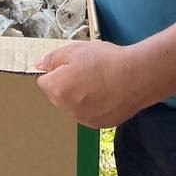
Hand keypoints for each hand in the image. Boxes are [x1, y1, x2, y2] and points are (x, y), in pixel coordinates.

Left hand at [36, 41, 157, 127]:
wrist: (137, 76)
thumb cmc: (104, 60)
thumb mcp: (74, 50)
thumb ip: (52, 59)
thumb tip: (39, 64)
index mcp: (57, 90)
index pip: (43, 82)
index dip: (55, 71)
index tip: (69, 65)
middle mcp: (67, 109)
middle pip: (57, 96)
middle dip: (65, 85)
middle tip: (85, 71)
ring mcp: (84, 119)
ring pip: (73, 106)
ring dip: (78, 97)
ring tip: (98, 82)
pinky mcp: (100, 124)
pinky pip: (88, 114)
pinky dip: (93, 106)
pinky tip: (106, 94)